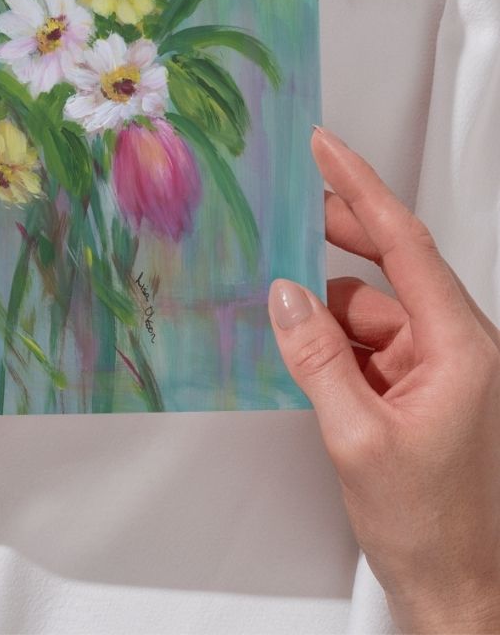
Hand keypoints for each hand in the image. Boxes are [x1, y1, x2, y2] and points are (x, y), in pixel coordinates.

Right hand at [268, 127, 499, 633]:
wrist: (458, 586)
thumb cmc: (430, 525)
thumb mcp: (357, 438)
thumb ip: (317, 358)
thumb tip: (285, 294)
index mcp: (460, 348)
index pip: (405, 246)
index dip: (362, 189)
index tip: (328, 150)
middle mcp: (454, 346)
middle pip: (391, 264)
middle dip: (339, 233)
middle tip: (287, 204)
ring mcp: (435, 366)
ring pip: (368, 308)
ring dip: (324, 309)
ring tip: (277, 312)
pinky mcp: (415, 385)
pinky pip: (364, 341)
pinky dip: (329, 340)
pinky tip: (301, 352)